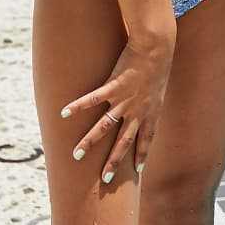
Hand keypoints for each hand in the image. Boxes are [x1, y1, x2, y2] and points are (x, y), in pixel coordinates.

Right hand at [60, 33, 173, 182]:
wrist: (156, 45)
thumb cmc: (159, 62)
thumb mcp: (159, 85)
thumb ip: (152, 97)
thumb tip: (147, 101)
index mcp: (151, 110)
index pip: (147, 138)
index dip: (142, 153)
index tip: (138, 169)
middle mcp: (138, 110)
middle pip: (124, 141)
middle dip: (114, 161)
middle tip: (105, 179)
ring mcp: (125, 100)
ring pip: (105, 127)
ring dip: (89, 142)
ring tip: (76, 155)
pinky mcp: (113, 86)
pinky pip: (93, 99)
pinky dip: (78, 106)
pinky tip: (64, 114)